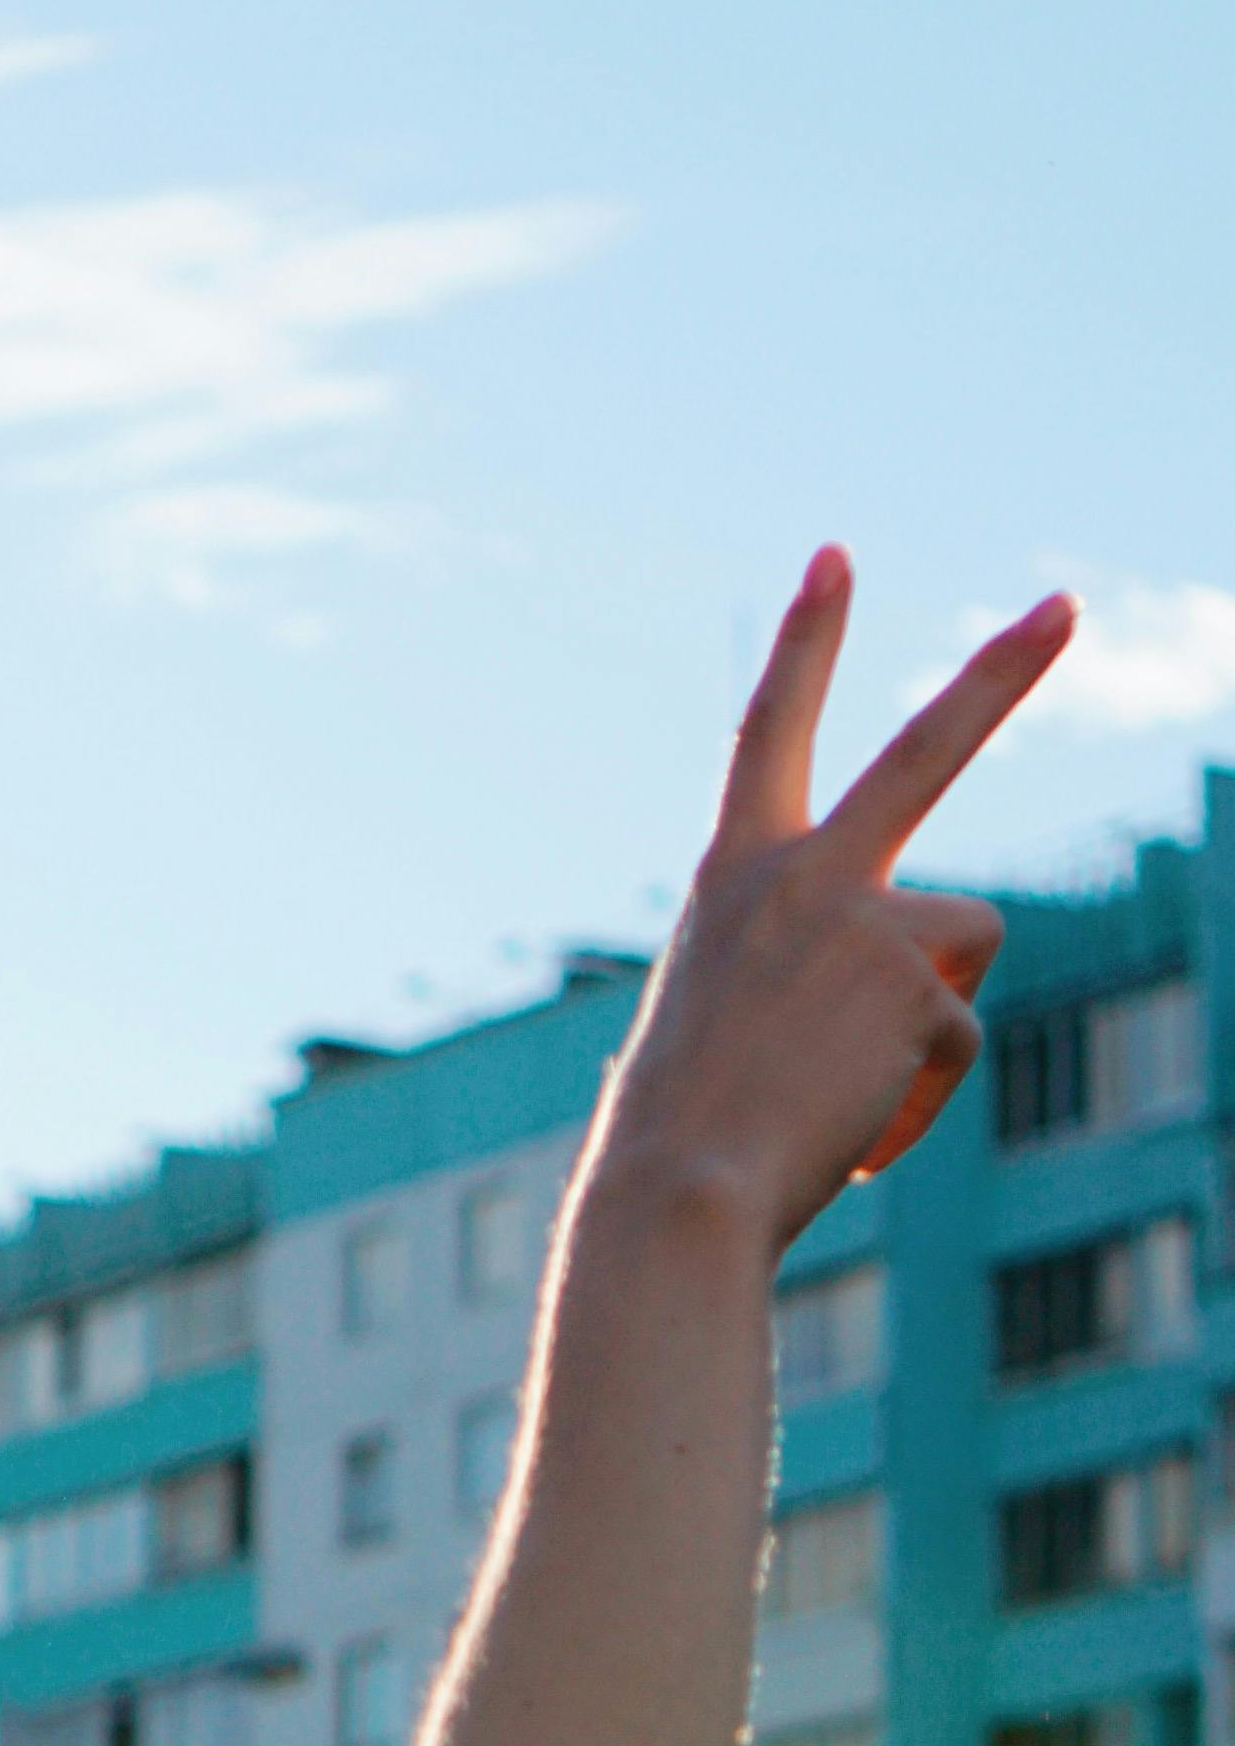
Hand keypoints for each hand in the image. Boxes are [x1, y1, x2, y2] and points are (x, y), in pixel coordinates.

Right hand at [608, 548, 1073, 1247]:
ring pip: (965, 945)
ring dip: (928, 1016)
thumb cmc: (684, 1126)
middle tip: (1065, 603)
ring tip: (842, 1085)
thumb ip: (806, 968)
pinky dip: (917, 1096)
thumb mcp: (725, 1012)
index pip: (771, 729)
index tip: (836, 557)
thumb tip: (919, 1002)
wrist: (679, 1188)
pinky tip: (854, 1130)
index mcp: (735, 873)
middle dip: (1003, 671)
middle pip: (925, 748)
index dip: (807, 640)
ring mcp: (866, 923)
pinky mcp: (919, 986)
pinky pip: (957, 1039)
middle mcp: (802, 874)